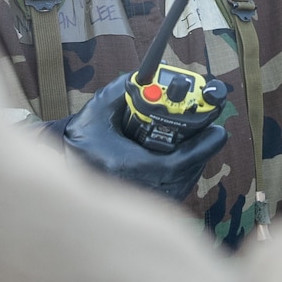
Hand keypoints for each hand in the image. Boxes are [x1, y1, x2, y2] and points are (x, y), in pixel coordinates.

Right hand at [44, 74, 228, 200]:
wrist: (63, 167)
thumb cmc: (79, 140)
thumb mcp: (98, 110)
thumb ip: (123, 91)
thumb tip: (147, 76)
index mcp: (126, 166)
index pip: (176, 162)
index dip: (201, 148)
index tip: (218, 132)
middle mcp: (135, 187)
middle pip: (185, 174)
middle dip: (202, 151)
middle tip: (213, 132)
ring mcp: (139, 200)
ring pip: (182, 186)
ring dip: (195, 164)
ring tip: (201, 143)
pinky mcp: (142, 205)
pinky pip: (173, 193)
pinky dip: (184, 176)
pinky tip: (186, 160)